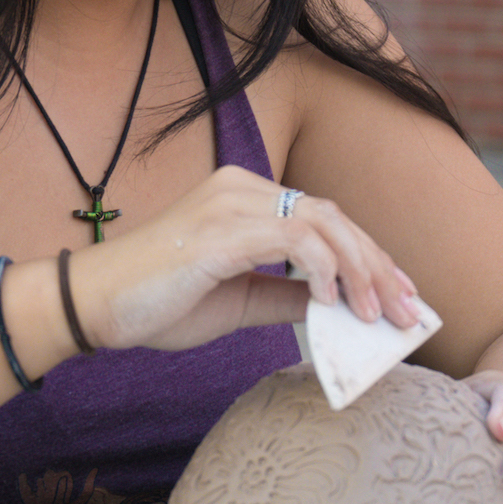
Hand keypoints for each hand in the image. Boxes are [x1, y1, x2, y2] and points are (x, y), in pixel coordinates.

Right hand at [77, 167, 418, 353]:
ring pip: (322, 224)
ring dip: (361, 270)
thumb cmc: (157, 303)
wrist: (94, 307)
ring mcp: (231, 204)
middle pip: (333, 218)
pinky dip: (322, 268)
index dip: (370, 256)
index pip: (325, 220)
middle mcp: (242, 189)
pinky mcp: (221, 230)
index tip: (401, 296)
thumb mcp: (239, 302)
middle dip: (379, 266)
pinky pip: (292, 239)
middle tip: (408, 312)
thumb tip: (335, 305)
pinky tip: (330, 302)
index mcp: (245, 199)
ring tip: (378, 314)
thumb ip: (285, 295)